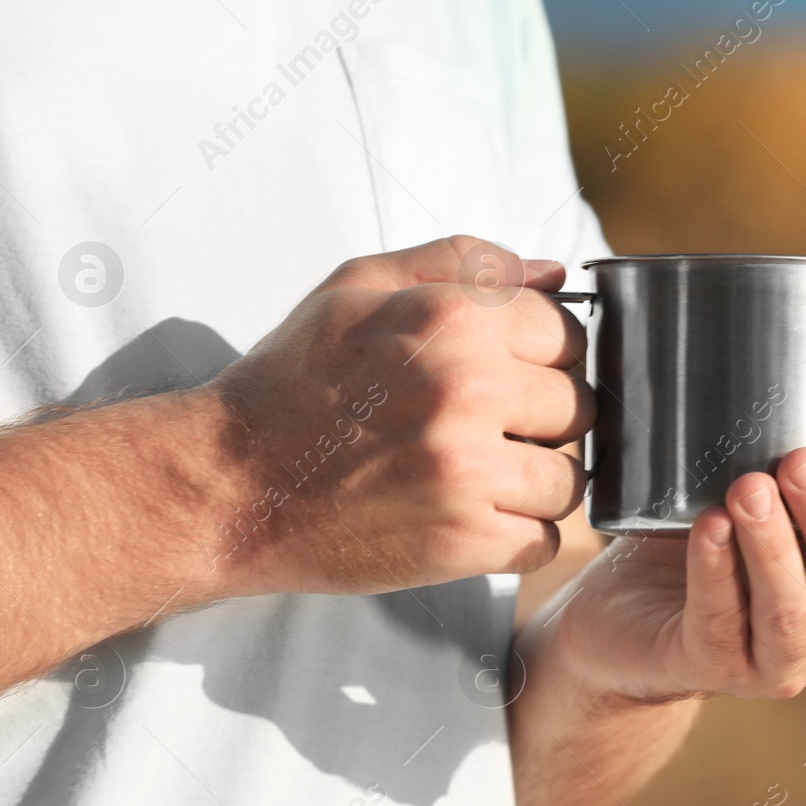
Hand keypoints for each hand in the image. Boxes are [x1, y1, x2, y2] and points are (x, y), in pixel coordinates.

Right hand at [205, 235, 592, 596]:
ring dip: (534, 483)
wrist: (227, 484)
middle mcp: (468, 389)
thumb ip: (462, 264)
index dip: (542, 357)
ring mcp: (469, 471)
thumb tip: (554, 274)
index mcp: (452, 318)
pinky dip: (516, 536)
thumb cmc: (292, 383)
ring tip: (477, 477)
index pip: (568, 334)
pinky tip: (468, 519)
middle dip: (542, 419)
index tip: (506, 377)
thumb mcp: (358, 288)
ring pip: (569, 479)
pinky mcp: (464, 541)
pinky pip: (545, 540)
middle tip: (486, 430)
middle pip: (578, 407)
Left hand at [553, 388, 805, 700]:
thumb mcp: (783, 497)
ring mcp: (780, 662)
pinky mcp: (714, 669)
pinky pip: (719, 622)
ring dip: (773, 549)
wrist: (633, 616)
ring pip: (790, 613)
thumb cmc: (723, 544)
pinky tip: (709, 526)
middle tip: (801, 460)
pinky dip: (715, 571)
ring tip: (749, 488)